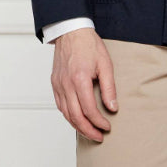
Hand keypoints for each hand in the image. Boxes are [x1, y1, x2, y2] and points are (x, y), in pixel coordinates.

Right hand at [50, 27, 117, 141]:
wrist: (71, 30)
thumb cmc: (88, 44)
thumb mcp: (105, 63)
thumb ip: (109, 87)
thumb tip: (112, 107)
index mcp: (80, 79)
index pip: (89, 109)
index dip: (99, 122)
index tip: (107, 126)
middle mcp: (66, 84)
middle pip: (75, 116)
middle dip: (88, 130)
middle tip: (99, 136)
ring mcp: (58, 84)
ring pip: (66, 114)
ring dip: (78, 126)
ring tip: (89, 131)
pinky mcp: (54, 83)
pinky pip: (60, 105)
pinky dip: (69, 116)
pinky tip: (77, 118)